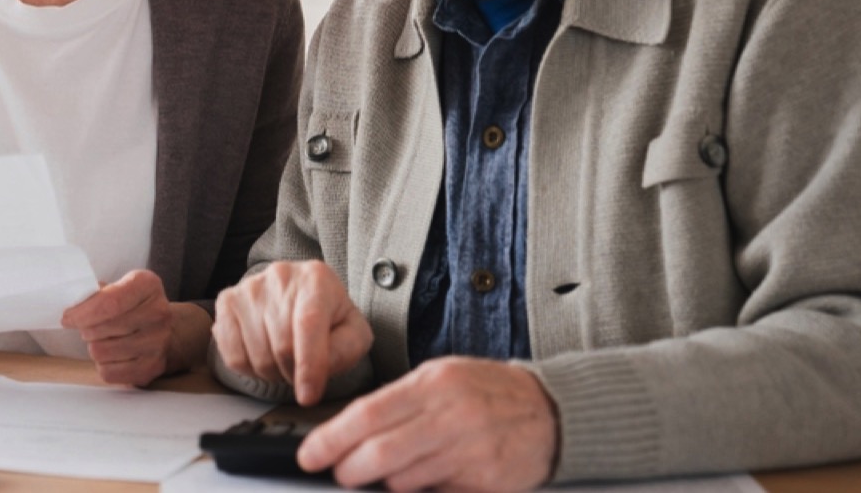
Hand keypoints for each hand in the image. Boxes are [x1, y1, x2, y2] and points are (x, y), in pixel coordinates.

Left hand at [61, 269, 208, 386]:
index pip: (109, 302)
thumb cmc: (134, 307)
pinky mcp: (152, 367)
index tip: (68, 317)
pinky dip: (103, 365)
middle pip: (101, 328)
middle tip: (90, 327)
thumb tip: (72, 305)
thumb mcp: (120, 287)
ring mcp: (158, 342)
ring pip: (101, 352)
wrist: (168, 331)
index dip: (82, 313)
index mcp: (147, 285)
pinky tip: (113, 355)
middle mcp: (158, 312)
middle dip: (87, 329)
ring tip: (104, 340)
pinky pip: (108, 373)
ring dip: (95, 347)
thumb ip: (96, 293)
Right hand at [212, 260, 372, 404]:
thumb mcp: (353, 332)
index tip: (309, 396)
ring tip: (284, 359)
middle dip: (294, 372)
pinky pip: (233, 356)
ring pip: (257, 356)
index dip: (309, 365)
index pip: (308, 324)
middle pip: (282, 346)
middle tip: (302, 370)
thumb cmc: (328, 317)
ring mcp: (249, 288)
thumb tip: (320, 369)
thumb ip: (346, 349)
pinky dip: (249, 369)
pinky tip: (262, 355)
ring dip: (273, 372)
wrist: (298, 294)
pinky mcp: (227, 302)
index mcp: (316, 279)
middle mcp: (280, 277)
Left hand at [298, 357, 558, 491]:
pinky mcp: (486, 483)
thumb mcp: (441, 378)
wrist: (551, 411)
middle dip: (349, 469)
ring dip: (385, 483)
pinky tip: (424, 480)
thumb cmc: (487, 392)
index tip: (310, 454)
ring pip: (403, 480)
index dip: (332, 439)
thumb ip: (399, 402)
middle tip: (339, 473)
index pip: (368, 414)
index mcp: (433, 384)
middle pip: (380, 453)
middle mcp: (451, 416)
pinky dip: (420, 491)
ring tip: (387, 474)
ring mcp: (470, 452)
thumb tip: (351, 432)